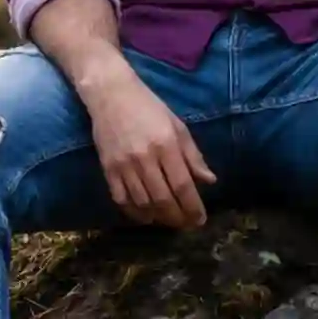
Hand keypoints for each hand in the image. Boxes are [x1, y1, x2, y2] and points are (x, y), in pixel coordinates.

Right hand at [80, 65, 217, 228]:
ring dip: (159, 217)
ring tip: (170, 220)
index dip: (193, 207)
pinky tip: (146, 216)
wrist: (110, 94)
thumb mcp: (178, 125)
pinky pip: (121, 199)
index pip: (183, 186)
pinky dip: (134, 213)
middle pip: (163, 199)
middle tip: (187, 225)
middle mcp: (145, 158)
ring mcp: (124, 165)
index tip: (200, 220)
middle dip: (178, 218)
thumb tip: (209, 181)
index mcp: (166, 145)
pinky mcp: (108, 169)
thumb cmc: (149, 107)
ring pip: (143, 203)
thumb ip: (193, 155)